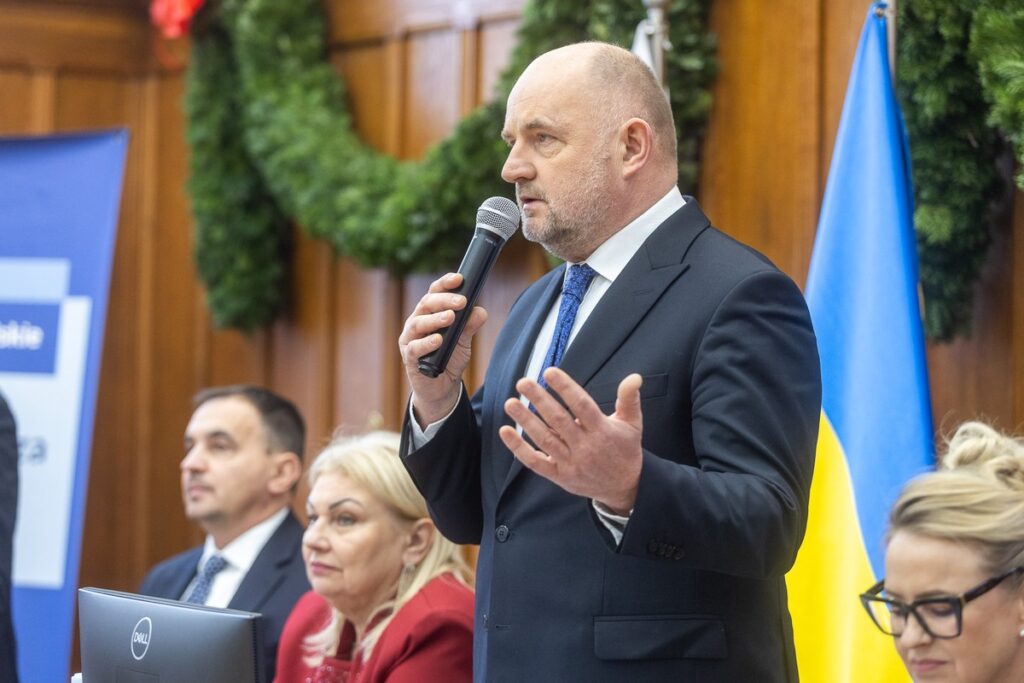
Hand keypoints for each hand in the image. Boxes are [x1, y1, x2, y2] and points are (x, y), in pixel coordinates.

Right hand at [398, 273, 487, 425]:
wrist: (442, 387)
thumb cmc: (450, 358)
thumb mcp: (465, 341)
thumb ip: (470, 325)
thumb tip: (480, 311)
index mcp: (429, 313)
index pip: (434, 292)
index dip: (445, 284)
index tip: (459, 279)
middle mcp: (417, 322)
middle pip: (426, 304)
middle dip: (444, 300)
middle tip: (462, 301)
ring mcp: (410, 340)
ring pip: (417, 323)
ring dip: (435, 319)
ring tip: (450, 317)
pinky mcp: (409, 358)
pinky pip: (414, 348)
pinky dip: (426, 343)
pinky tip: (438, 340)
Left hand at [499, 368, 642, 513]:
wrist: (625, 489)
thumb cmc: (625, 450)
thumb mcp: (632, 424)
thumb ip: (629, 399)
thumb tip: (634, 376)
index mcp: (603, 431)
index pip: (582, 405)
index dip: (565, 388)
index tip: (549, 372)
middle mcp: (585, 447)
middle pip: (559, 421)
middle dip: (540, 400)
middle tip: (523, 382)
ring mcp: (571, 463)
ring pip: (545, 439)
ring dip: (525, 421)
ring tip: (510, 402)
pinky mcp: (559, 476)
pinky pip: (536, 462)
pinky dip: (519, 449)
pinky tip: (505, 432)